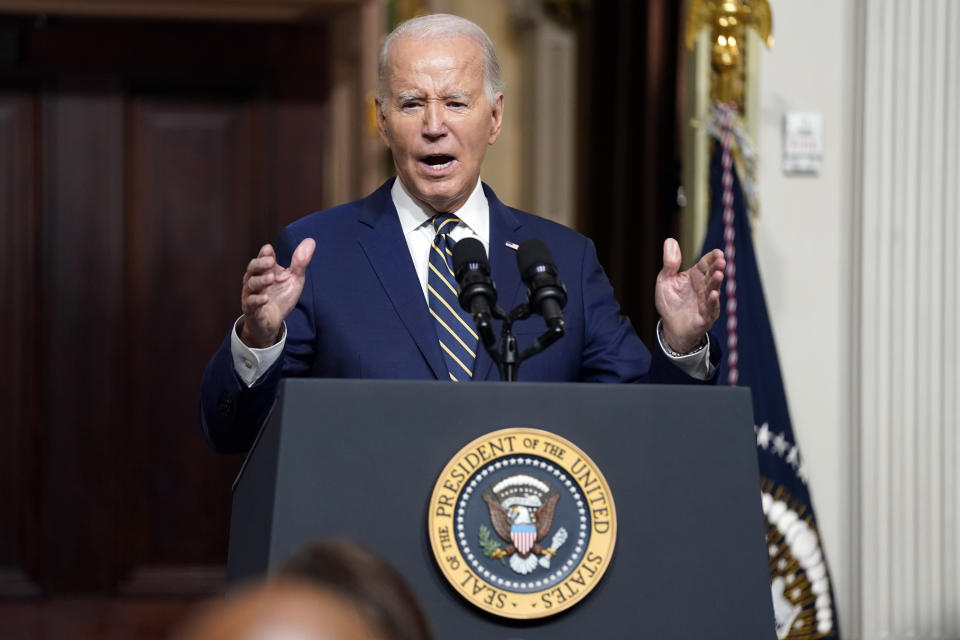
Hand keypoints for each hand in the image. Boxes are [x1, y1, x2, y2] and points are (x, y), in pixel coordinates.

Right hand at [239, 238, 315, 347]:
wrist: (272, 322)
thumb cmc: (281, 298)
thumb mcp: (294, 279)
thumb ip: (300, 262)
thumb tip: (310, 240)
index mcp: (265, 271)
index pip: (262, 258)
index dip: (264, 254)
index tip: (269, 250)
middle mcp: (255, 280)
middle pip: (252, 268)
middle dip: (260, 264)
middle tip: (271, 262)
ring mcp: (251, 295)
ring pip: (251, 285)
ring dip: (260, 281)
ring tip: (271, 278)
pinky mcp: (252, 310)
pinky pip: (251, 303)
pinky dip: (257, 300)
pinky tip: (264, 299)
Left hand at [655, 238, 724, 353]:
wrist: (670, 326)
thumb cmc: (670, 301)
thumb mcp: (665, 279)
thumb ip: (670, 262)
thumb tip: (670, 240)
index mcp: (696, 275)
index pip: (706, 263)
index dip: (712, 258)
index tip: (717, 253)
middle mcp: (704, 287)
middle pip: (712, 275)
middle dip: (717, 268)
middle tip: (721, 261)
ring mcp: (707, 301)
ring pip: (713, 290)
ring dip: (716, 283)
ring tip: (718, 275)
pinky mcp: (705, 316)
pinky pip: (710, 309)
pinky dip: (712, 302)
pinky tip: (713, 295)